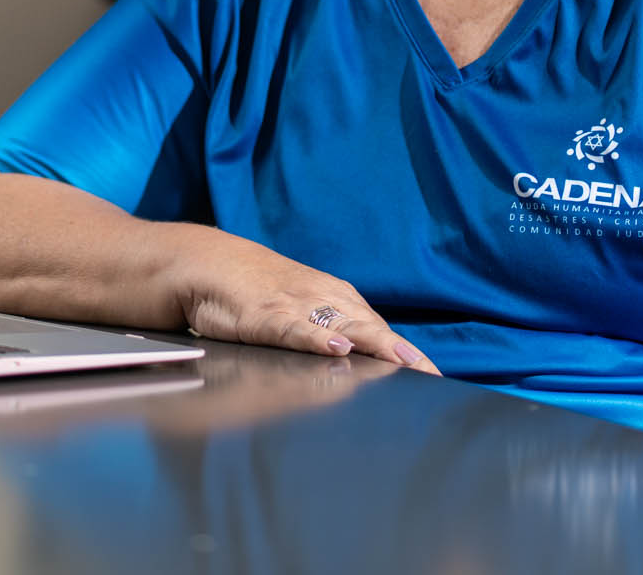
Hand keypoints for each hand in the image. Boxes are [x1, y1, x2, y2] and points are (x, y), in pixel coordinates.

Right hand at [169, 230, 439, 374]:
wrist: (208, 265)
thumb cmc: (256, 291)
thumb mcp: (299, 308)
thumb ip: (328, 331)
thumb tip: (360, 361)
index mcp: (334, 299)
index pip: (378, 328)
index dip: (406, 353)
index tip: (435, 377)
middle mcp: (322, 298)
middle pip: (370, 327)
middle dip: (401, 352)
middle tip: (430, 376)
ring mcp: (294, 305)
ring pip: (342, 325)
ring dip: (374, 343)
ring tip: (401, 361)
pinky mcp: (265, 315)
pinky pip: (296, 328)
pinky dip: (317, 338)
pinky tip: (337, 349)